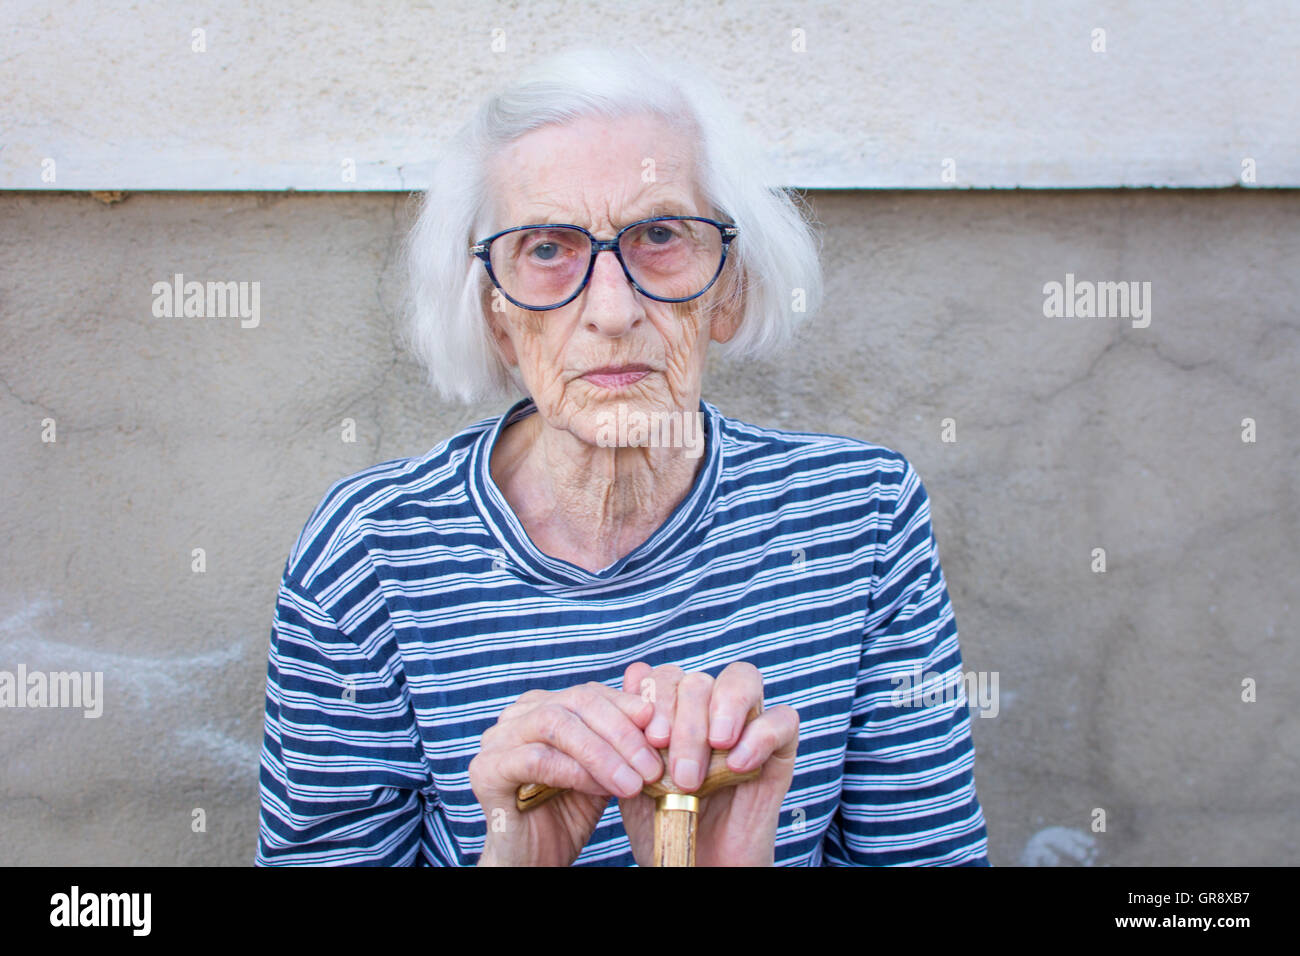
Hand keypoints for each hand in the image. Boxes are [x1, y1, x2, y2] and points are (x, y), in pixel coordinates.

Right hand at [469, 682, 662, 865]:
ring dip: (602, 753)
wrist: (534, 860)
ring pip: (556, 723)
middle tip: (651, 765)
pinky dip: (575, 771)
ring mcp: (497, 739)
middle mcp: (516, 715)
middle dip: (621, 732)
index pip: (590, 692)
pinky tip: (601, 789)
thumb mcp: (603, 770)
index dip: (628, 708)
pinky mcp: (486, 769)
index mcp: (542, 706)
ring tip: (633, 782)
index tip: (662, 730)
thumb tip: (655, 711)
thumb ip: (620, 740)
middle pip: (575, 701)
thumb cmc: (569, 813)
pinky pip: (536, 758)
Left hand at [617, 661, 798, 865]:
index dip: (657, 696)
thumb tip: (634, 671)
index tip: (651, 739)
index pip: (667, 675)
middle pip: (700, 680)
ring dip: (723, 709)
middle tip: (680, 771)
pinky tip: (740, 763)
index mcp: (674, 711)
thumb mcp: (636, 775)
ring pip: (742, 679)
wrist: (696, 865)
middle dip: (687, 721)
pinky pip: (783, 719)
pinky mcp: (780, 751)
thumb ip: (632, 729)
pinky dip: (761, 734)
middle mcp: (710, 710)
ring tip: (716, 746)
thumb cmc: (663, 823)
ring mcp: (746, 726)